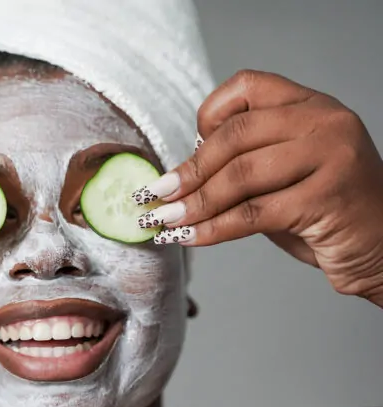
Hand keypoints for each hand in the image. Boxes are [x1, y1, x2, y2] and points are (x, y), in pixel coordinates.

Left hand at [135, 70, 382, 302]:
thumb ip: (243, 161)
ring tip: (164, 221)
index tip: (186, 154)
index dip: (208, 117)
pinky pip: (253, 214)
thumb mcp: (283, 173)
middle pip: (235, 136)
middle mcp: (325, 121)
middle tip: (156, 196)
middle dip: (188, 171)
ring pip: (240, 176)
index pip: (247, 87)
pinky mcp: (328, 197)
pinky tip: (189, 237)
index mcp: (312, 104)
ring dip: (194, 203)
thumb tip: (178, 171)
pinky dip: (213, 229)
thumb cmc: (326, 211)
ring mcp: (332, 156)